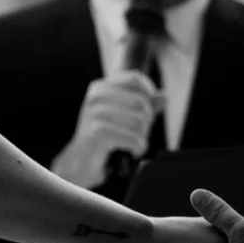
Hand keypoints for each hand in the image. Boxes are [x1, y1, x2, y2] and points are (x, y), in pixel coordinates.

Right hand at [51, 70, 165, 190]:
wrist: (79, 163)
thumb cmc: (102, 140)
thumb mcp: (123, 118)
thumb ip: (144, 106)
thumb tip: (164, 97)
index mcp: (101, 88)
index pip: (135, 79)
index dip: (149, 93)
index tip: (149, 111)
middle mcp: (96, 97)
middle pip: (140, 102)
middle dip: (147, 122)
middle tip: (141, 134)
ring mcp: (95, 114)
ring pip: (139, 121)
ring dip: (143, 137)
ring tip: (135, 144)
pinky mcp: (97, 132)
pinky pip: (132, 137)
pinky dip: (138, 147)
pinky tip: (133, 151)